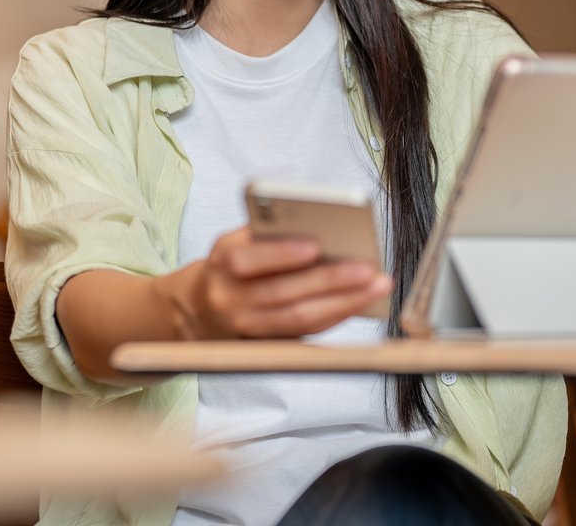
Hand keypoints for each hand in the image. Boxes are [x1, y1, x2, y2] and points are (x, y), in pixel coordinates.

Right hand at [164, 226, 390, 339]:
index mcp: (220, 262)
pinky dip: (335, 317)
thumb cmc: (231, 265)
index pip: (246, 260)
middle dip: (330, 281)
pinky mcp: (265, 346)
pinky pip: (306, 334)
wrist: (197, 310)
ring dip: (343, 303)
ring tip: (377, 286)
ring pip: (299, 319)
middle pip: (283, 293)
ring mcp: (247, 328)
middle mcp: (229, 299)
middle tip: (368, 269)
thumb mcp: (236, 242)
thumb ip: (268, 235)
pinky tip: (361, 302)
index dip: (280, 254)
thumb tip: (323, 229)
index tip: (315, 245)